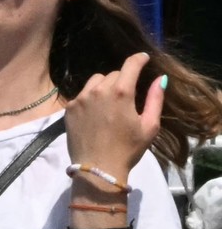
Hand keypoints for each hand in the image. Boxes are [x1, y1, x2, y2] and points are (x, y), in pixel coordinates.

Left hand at [62, 51, 164, 179]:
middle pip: (114, 74)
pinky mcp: (69, 108)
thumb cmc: (128, 149)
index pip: (131, 64)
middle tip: (128, 95)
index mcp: (121, 92)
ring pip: (96, 81)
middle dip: (123, 80)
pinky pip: (82, 94)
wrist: (97, 169)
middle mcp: (99, 90)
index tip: (144, 59)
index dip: (139, 59)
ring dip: (105, 86)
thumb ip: (155, 98)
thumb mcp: (149, 125)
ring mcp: (81, 99)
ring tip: (111, 102)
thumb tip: (160, 78)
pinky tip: (96, 112)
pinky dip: (91, 97)